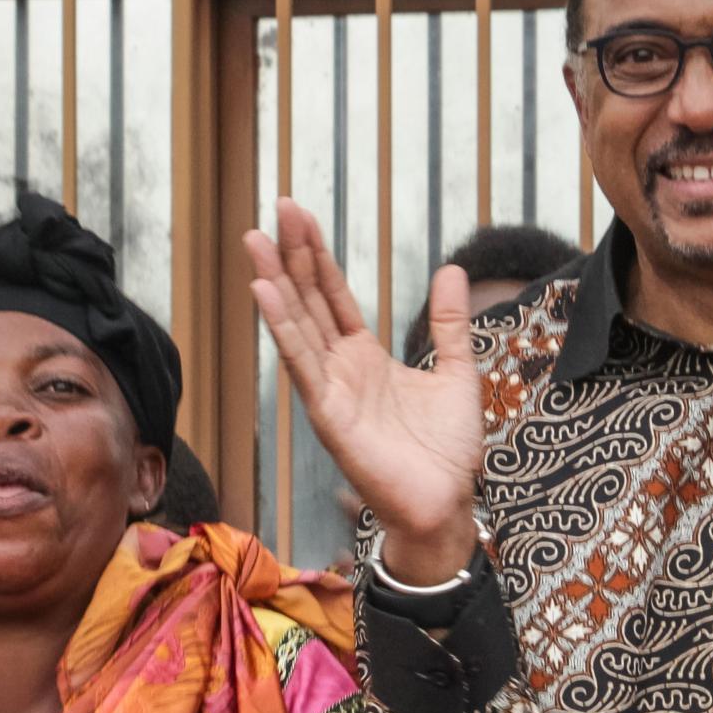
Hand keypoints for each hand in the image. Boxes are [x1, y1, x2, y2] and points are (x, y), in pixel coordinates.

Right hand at [245, 200, 481, 583]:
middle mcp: (340, 369)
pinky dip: (283, 328)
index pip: (333, 296)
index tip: (299, 215)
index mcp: (365, 357)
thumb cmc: (446, 451)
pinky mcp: (328, 415)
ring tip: (255, 241)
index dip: (317, 255)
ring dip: (275, 282)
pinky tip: (266, 293)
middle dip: (292, 255)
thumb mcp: (457, 372)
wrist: (446, 503)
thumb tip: (452, 269)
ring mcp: (330, 390)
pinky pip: (302, 365)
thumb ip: (449, 324)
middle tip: (275, 209)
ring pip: (297, 326)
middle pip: (309, 301)